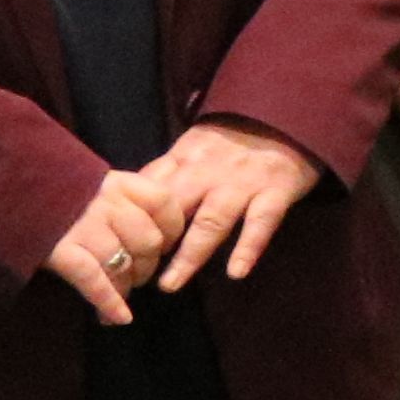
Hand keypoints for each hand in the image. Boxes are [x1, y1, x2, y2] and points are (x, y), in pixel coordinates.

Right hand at [45, 180, 169, 325]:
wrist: (5, 187)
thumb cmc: (56, 190)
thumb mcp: (95, 183)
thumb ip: (125, 200)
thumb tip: (155, 236)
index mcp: (119, 182)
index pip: (165, 204)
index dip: (171, 230)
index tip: (164, 244)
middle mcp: (106, 202)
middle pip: (148, 241)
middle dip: (148, 265)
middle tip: (136, 274)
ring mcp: (83, 226)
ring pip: (123, 263)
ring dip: (127, 286)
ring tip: (121, 293)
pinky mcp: (60, 250)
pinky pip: (94, 280)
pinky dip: (109, 302)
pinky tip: (118, 318)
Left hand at [125, 121, 324, 287]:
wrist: (287, 115)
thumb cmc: (235, 139)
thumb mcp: (193, 147)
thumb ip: (165, 175)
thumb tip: (123, 204)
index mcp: (184, 158)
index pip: (147, 192)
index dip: (127, 223)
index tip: (112, 252)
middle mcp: (208, 171)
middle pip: (172, 210)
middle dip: (150, 243)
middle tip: (131, 277)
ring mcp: (243, 182)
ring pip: (211, 220)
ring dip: (189, 255)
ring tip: (170, 285)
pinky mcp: (276, 190)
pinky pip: (261, 222)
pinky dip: (249, 247)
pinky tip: (236, 272)